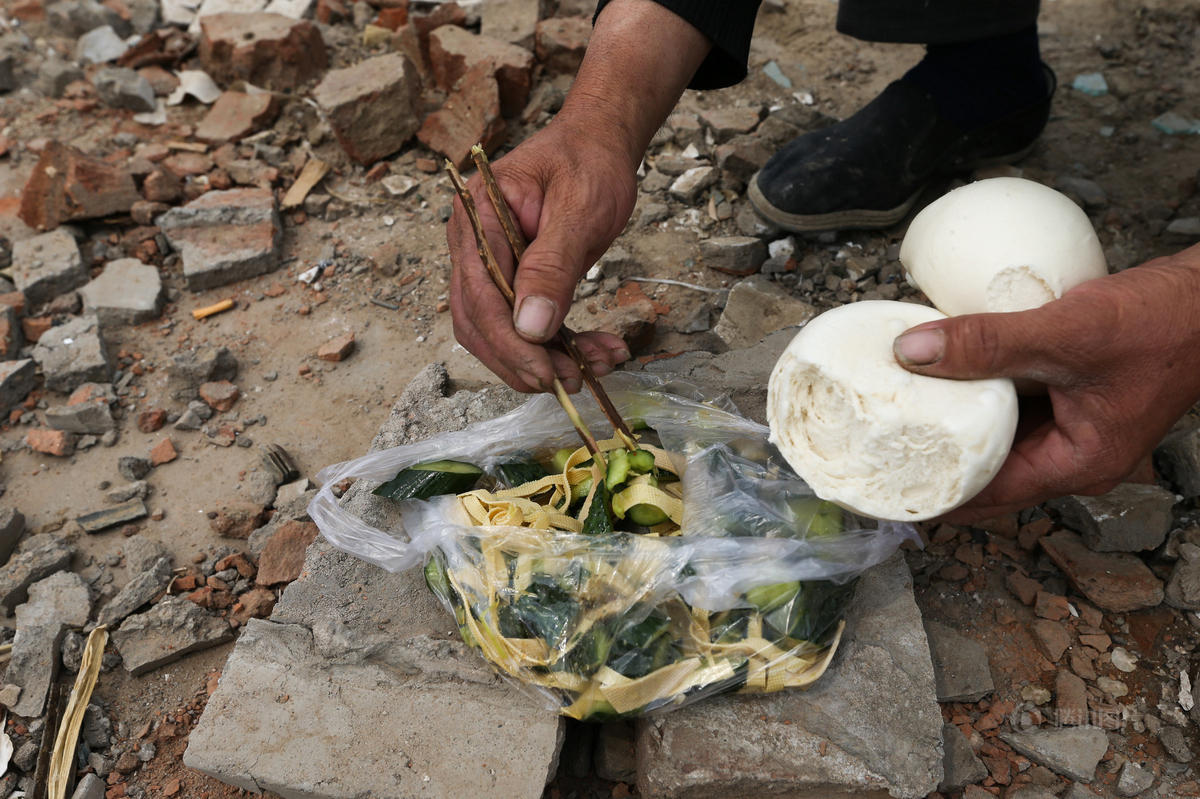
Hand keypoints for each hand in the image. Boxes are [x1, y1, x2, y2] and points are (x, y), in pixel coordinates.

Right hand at [445, 0, 711, 392]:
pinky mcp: (510, 279)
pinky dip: (556, 345)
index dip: (509, 343)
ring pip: (498, 331)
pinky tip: (593, 352)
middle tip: (572, 381)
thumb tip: (530, 328)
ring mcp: (486, 263)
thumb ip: (553, 266)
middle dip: (524, 361)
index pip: (479, 295)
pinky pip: (522, 324)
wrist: (598, 142)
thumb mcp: (580, 209)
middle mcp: (470, 244)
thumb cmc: (588, 162)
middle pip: (478, 322)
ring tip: (594, 366)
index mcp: (475, 217)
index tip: (548, 372)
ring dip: (543, 359)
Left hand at [893, 243, 1199, 521]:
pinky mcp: (1074, 394)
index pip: (987, 496)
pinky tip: (949, 368)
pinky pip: (1017, 401)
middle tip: (881, 444)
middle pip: (990, 468)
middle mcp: (1075, 455)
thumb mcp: (1066, 333)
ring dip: (959, 419)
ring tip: (902, 409)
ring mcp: (1076, 425)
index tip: (886, 485)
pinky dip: (985, 388)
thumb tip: (912, 351)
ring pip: (1002, 433)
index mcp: (1077, 465)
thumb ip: (988, 341)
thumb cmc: (1166, 324)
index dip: (934, 492)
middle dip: (938, 456)